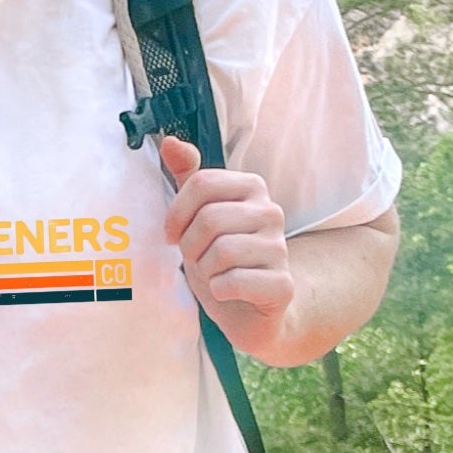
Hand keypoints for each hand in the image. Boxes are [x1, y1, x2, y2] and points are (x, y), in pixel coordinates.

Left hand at [159, 133, 293, 352]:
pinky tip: (227, 292)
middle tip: (197, 260)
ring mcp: (281, 249)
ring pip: (221, 251)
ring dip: (204, 271)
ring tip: (213, 275)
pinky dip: (219, 291)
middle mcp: (271, 212)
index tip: (173, 234)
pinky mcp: (283, 285)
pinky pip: (234, 281)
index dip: (176, 213)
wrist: (249, 311)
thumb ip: (188, 178)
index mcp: (252, 188)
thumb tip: (169, 141)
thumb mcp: (199, 216)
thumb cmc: (220, 259)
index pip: (201, 183)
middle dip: (191, 246)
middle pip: (209, 219)